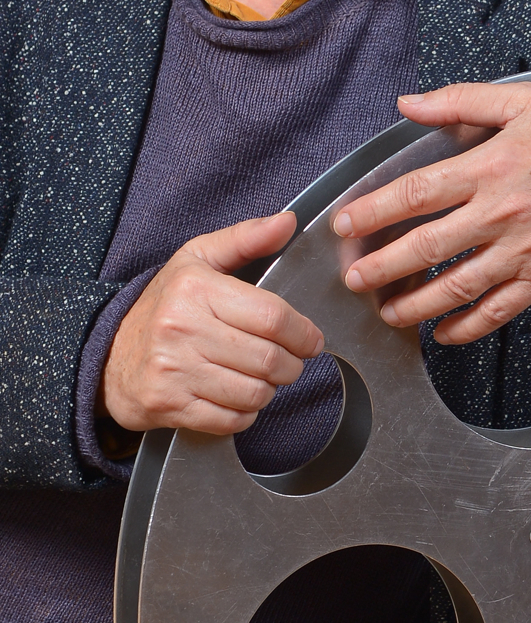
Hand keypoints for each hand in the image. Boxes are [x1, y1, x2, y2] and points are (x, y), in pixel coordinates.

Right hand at [100, 213, 324, 434]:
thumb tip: (288, 221)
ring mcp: (174, 371)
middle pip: (267, 358)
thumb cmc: (164, 303)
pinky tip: (239, 394)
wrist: (108, 353)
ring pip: (253, 392)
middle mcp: (183, 330)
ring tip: (265, 377)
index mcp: (196, 289)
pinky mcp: (169, 406)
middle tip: (293, 361)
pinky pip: (230, 420)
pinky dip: (246, 412)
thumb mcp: (198, 258)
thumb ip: (247, 237)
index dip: (303, 332)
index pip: (271, 316)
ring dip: (270, 389)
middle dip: (293, 364)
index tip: (312, 340)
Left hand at [333, 83, 530, 344]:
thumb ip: (460, 101)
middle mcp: (500, 214)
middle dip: (381, 267)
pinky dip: (465, 328)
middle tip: (354, 278)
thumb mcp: (520, 100)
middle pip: (425, 247)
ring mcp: (522, 252)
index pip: (415, 194)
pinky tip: (442, 333)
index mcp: (489, 168)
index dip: (374, 211)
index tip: (347, 224)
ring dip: (414, 305)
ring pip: (455, 287)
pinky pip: (498, 312)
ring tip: (387, 311)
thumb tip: (409, 103)